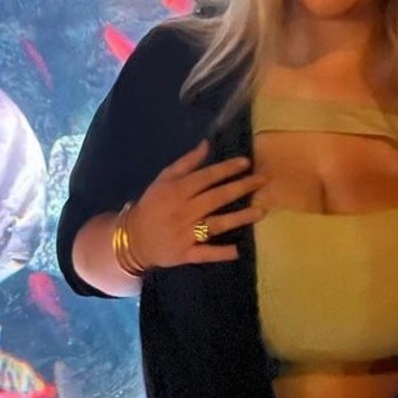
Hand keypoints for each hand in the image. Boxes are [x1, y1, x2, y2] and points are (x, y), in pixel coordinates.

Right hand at [125, 140, 264, 269]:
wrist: (134, 237)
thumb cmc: (153, 204)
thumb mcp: (164, 179)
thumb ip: (187, 163)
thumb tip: (207, 144)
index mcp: (177, 190)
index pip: (206, 177)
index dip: (227, 169)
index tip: (247, 162)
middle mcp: (183, 211)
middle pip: (217, 197)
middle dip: (241, 188)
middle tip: (263, 181)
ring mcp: (185, 233)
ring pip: (216, 224)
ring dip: (239, 217)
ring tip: (261, 210)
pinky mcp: (185, 253)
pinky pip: (205, 253)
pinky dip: (220, 252)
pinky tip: (238, 250)